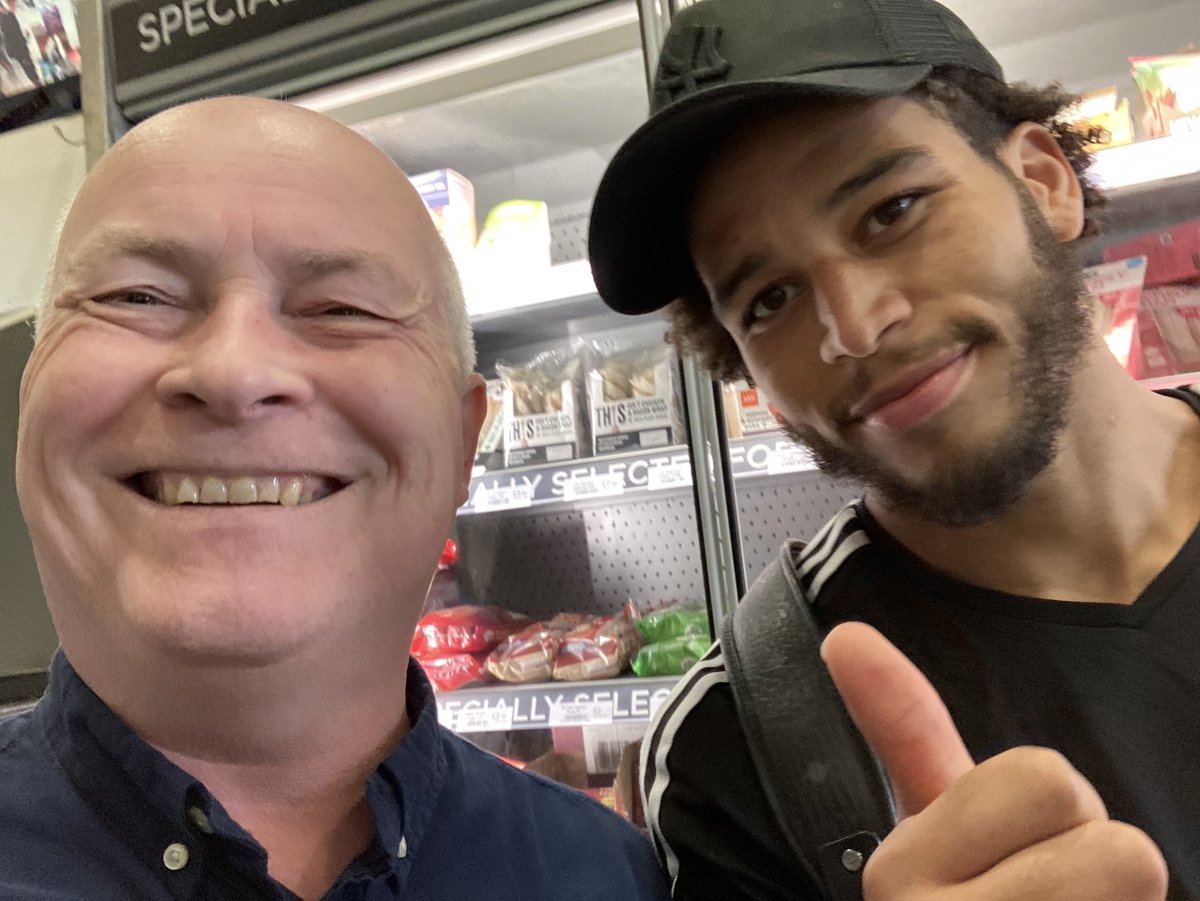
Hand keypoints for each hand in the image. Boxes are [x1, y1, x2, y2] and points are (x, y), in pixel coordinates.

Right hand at [821, 622, 1167, 899]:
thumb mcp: (931, 830)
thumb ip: (901, 727)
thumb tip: (845, 634)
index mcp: (902, 872)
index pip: (1045, 779)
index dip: (1058, 811)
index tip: (1012, 852)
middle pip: (1113, 841)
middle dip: (1097, 858)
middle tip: (1052, 893)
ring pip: (1133, 878)